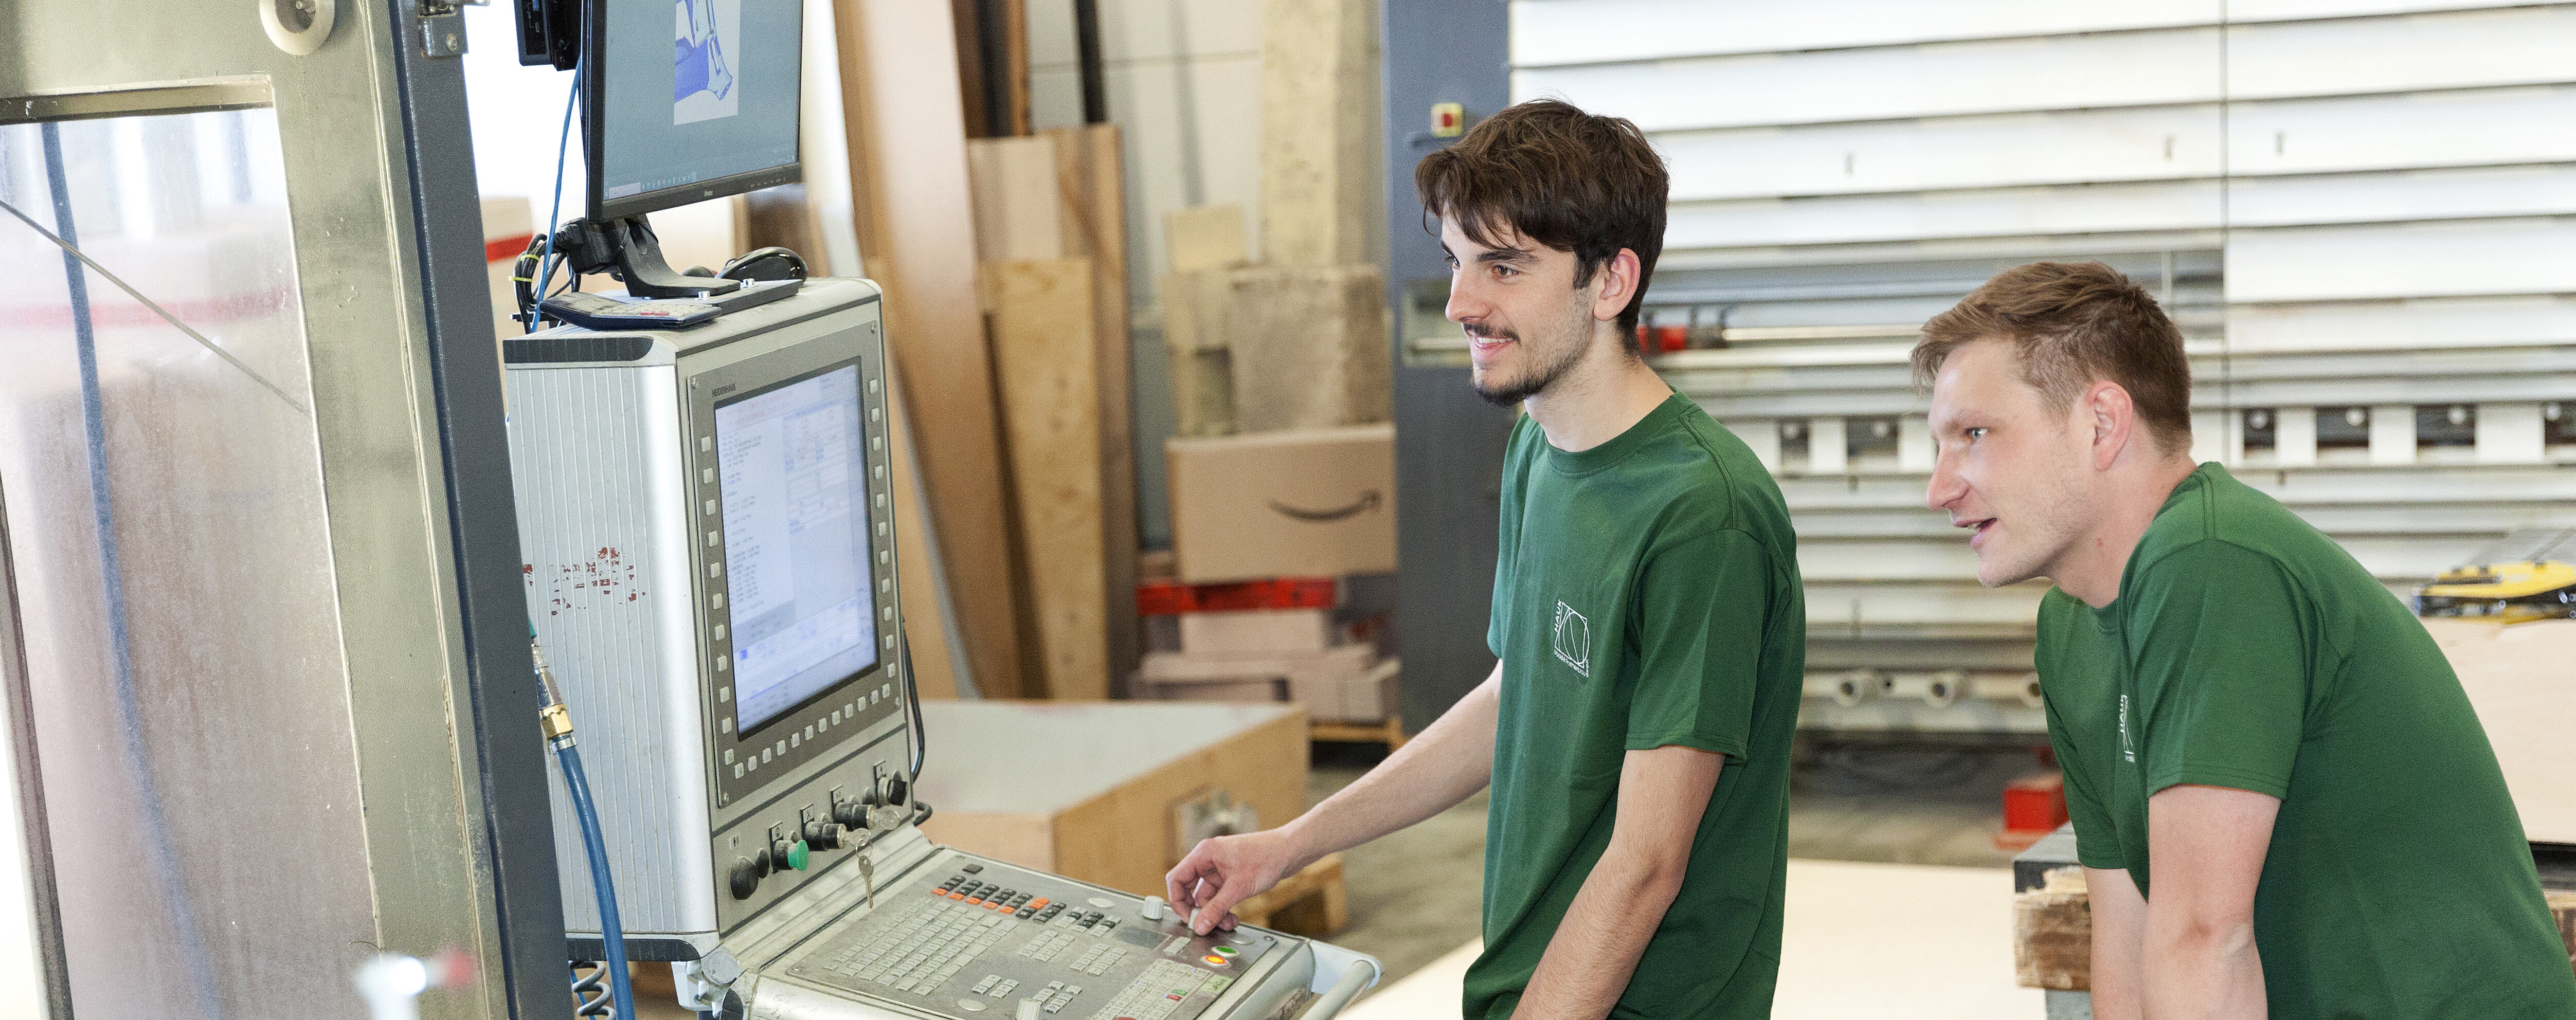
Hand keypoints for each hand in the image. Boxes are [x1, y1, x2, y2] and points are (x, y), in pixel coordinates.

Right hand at [1164, 828, 1304, 935]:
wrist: (1290, 852)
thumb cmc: (1267, 856)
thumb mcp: (1238, 887)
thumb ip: (1217, 908)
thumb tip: (1199, 925)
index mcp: (1204, 854)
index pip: (1176, 879)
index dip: (1178, 901)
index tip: (1187, 918)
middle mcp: (1208, 860)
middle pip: (1189, 890)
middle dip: (1199, 910)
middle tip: (1206, 925)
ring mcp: (1219, 869)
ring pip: (1207, 897)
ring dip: (1214, 913)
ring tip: (1228, 923)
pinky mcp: (1230, 877)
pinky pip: (1219, 897)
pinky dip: (1224, 909)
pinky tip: (1233, 918)